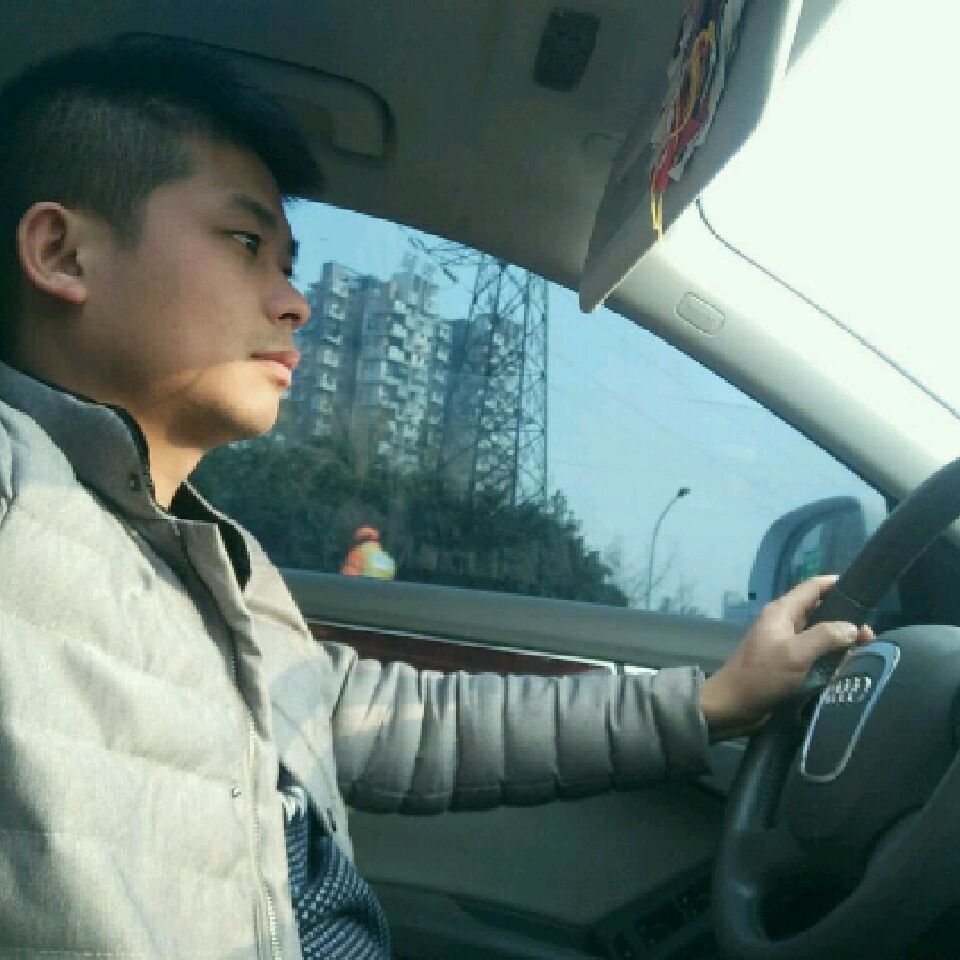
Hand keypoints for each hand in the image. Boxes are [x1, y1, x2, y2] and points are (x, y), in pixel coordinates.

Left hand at [699, 574, 874, 741]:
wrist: (734, 705)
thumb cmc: (762, 675)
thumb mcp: (795, 653)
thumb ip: (825, 636)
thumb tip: (853, 627)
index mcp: (782, 611)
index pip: (813, 587)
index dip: (836, 584)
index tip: (864, 590)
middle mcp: (784, 622)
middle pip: (820, 611)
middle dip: (846, 619)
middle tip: (871, 635)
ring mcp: (786, 643)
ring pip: (820, 634)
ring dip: (840, 640)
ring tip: (865, 651)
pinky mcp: (788, 662)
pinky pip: (815, 653)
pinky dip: (830, 657)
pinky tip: (846, 667)